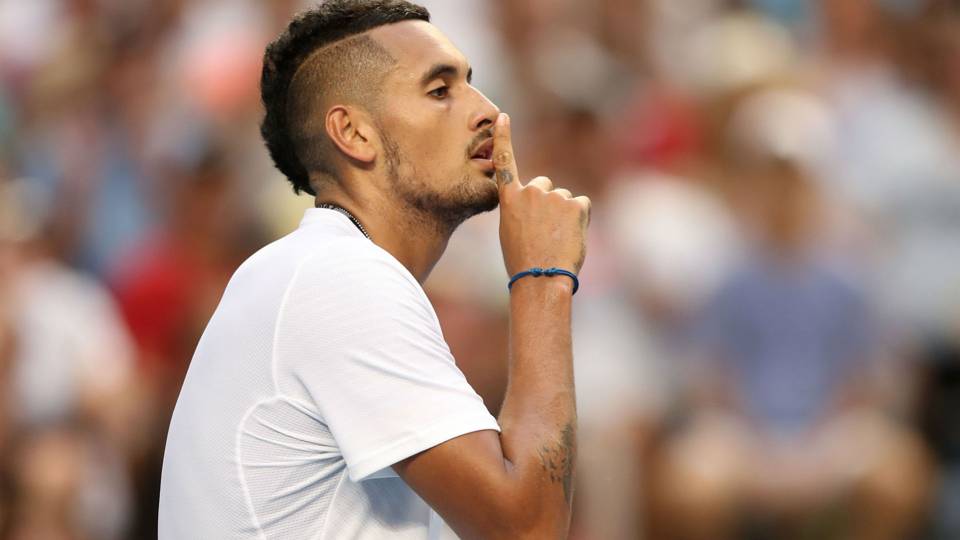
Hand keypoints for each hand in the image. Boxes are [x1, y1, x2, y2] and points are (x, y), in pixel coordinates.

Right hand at [494, 113, 590, 276]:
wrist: (540, 278)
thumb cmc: (523, 262)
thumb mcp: (511, 232)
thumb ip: (522, 210)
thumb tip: (539, 205)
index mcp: (509, 199)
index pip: (505, 162)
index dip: (504, 138)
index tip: (503, 117)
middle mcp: (531, 191)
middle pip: (545, 186)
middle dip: (548, 203)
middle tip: (544, 231)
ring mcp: (554, 197)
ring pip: (565, 199)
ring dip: (565, 216)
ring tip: (556, 240)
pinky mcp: (575, 205)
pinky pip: (582, 206)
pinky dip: (581, 220)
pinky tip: (571, 237)